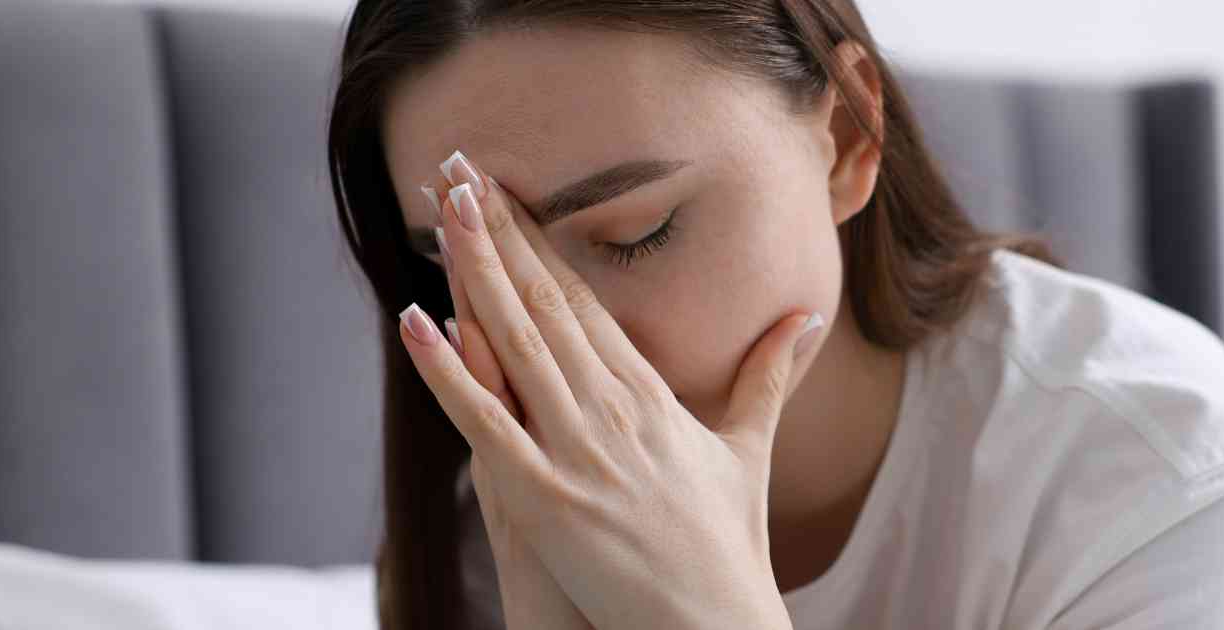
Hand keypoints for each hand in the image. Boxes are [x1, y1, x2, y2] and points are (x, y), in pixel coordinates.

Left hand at [399, 151, 820, 629]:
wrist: (714, 623)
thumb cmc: (729, 544)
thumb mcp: (746, 448)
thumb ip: (766, 377)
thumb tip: (807, 320)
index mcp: (650, 393)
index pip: (584, 297)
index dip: (540, 239)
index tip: (504, 190)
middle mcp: (612, 408)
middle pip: (545, 301)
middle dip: (496, 231)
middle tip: (455, 167)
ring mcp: (577, 451)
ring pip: (515, 342)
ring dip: (473, 269)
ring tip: (438, 207)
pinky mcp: (546, 498)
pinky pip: (487, 423)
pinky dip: (449, 372)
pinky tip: (417, 320)